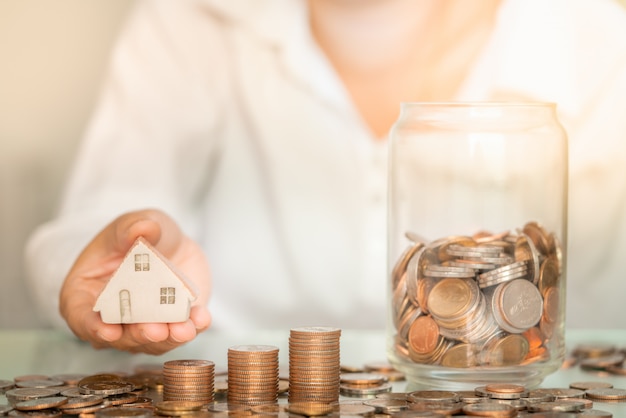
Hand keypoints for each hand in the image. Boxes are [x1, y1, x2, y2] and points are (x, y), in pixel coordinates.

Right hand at [59, 209, 210, 353]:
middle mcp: (113, 318)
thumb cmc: (135, 235)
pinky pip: (183, 330)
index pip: (82, 317)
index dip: (93, 327)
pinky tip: (202, 317)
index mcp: (86, 295)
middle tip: (156, 330)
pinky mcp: (173, 324)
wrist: (167, 242)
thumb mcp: (129, 224)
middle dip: (140, 335)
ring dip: (170, 338)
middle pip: (122, 337)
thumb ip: (131, 228)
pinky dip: (193, 326)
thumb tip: (144, 227)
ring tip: (184, 329)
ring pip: (155, 342)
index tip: (109, 331)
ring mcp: (144, 325)